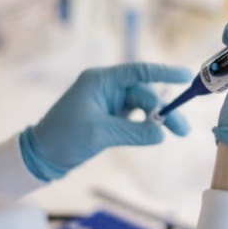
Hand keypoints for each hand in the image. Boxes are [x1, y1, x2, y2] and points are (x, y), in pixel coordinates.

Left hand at [20, 63, 191, 180]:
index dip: (164, 73)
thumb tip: (162, 133)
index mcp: (101, 81)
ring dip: (160, 119)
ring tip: (178, 133)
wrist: (41, 156)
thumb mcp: (100, 134)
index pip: (138, 72)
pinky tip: (159, 133)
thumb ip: (133, 131)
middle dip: (164, 110)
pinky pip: (136, 117)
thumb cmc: (64, 138)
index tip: (186, 76)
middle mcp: (107, 87)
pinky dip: (148, 125)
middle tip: (182, 130)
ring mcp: (109, 102)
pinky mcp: (111, 116)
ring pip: (143, 106)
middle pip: (145, 93)